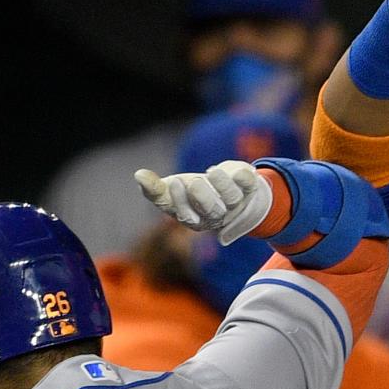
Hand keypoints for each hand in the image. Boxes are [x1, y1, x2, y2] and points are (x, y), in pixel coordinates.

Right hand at [135, 161, 273, 240]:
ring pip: (231, 199)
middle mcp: (217, 214)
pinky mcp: (250, 188)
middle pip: (211, 211)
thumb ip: (155, 188)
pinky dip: (246, 178)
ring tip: (212, 171)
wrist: (234, 187)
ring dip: (222, 186)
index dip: (180, 201)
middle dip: (202, 198)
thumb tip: (138, 175)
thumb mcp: (173, 189)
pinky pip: (250, 185)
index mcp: (195, 218)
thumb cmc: (197, 192)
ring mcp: (236, 203)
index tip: (173, 182)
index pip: (186, 215)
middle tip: (194, 182)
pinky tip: (240, 171)